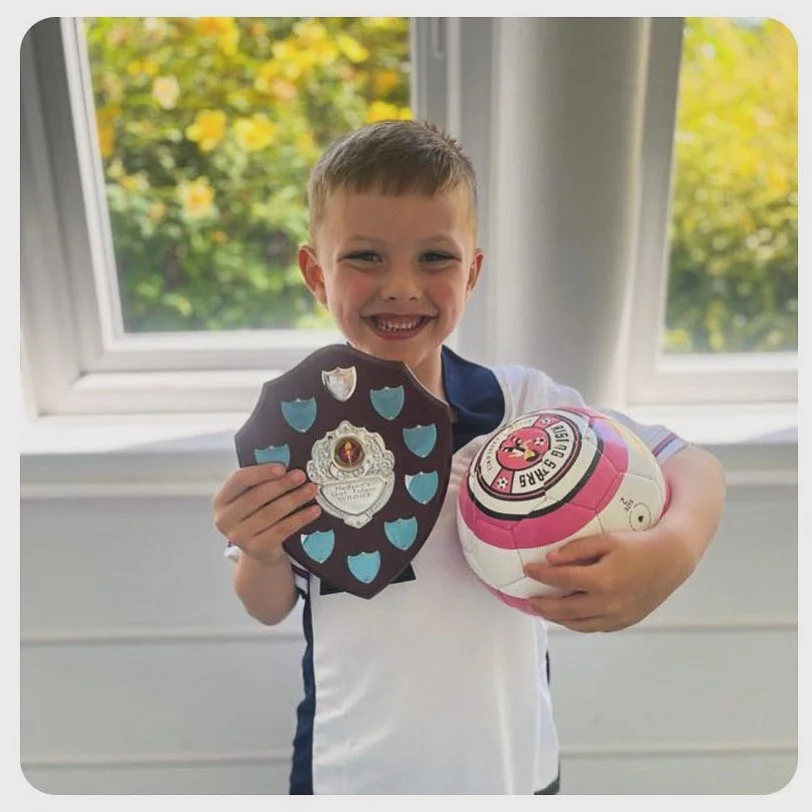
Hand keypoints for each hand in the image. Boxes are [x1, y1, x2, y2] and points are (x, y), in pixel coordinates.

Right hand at [212, 464, 320, 566]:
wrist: (260, 549)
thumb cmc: (257, 514)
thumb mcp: (252, 497)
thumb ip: (262, 481)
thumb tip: (287, 463)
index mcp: (221, 500)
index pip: (239, 480)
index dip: (261, 472)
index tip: (282, 467)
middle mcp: (224, 519)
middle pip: (257, 497)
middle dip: (282, 485)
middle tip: (301, 476)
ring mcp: (239, 537)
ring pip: (271, 513)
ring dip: (294, 499)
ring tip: (311, 489)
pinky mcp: (256, 549)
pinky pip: (282, 530)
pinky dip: (300, 518)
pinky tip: (314, 510)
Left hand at [522, 526, 695, 632]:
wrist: (671, 560)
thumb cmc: (639, 545)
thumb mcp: (607, 539)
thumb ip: (577, 549)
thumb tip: (550, 559)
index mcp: (602, 580)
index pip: (562, 579)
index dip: (541, 575)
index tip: (528, 569)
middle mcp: (609, 603)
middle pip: (565, 609)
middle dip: (543, 606)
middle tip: (528, 601)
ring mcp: (617, 616)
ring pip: (579, 624)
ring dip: (558, 619)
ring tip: (543, 611)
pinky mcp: (625, 621)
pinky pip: (595, 627)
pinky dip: (578, 623)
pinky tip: (569, 616)